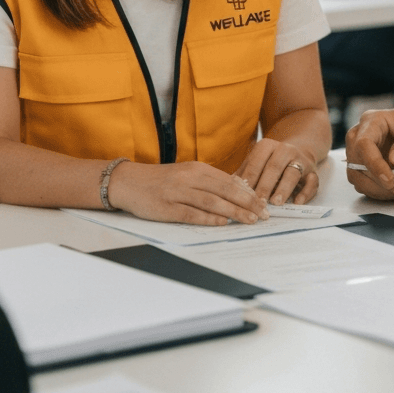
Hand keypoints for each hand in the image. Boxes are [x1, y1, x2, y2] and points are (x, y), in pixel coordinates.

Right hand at [106, 161, 270, 225]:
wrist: (129, 182)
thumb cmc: (162, 180)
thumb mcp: (188, 175)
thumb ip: (210, 182)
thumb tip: (237, 192)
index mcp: (198, 169)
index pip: (230, 181)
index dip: (249, 193)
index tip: (264, 203)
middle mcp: (191, 178)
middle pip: (226, 190)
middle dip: (248, 203)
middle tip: (264, 213)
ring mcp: (178, 192)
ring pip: (212, 201)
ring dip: (234, 211)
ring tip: (250, 220)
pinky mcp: (166, 207)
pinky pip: (191, 213)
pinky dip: (208, 218)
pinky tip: (221, 223)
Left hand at [235, 138, 318, 204]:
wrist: (299, 150)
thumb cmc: (269, 162)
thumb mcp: (256, 162)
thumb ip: (243, 173)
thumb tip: (225, 189)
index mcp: (267, 146)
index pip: (256, 161)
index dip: (249, 178)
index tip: (241, 194)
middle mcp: (285, 150)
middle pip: (274, 167)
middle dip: (265, 185)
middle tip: (258, 202)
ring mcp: (301, 160)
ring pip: (293, 173)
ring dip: (284, 188)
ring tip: (276, 202)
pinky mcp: (313, 171)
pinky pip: (312, 181)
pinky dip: (306, 192)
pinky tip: (297, 202)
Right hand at [345, 108, 393, 199]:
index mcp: (373, 121)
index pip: (363, 144)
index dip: (374, 164)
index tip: (390, 180)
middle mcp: (360, 136)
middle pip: (355, 164)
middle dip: (377, 182)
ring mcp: (360, 154)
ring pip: (357, 179)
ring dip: (379, 190)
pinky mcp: (363, 169)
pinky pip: (364, 186)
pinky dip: (381, 193)